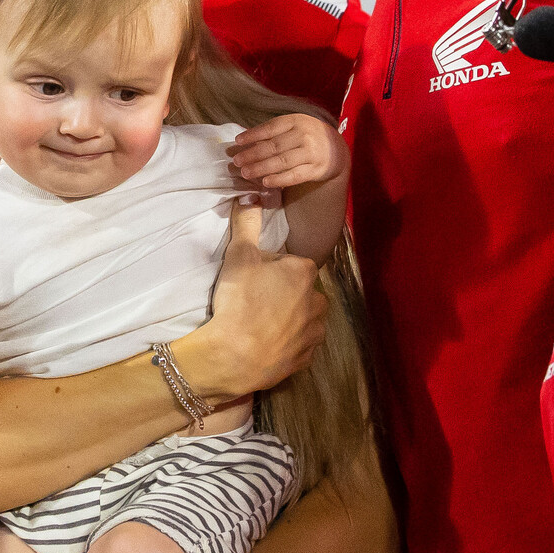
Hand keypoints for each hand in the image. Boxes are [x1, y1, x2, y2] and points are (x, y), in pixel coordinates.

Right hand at [174, 204, 327, 404]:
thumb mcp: (238, 256)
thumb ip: (247, 223)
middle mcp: (318, 300)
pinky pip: (300, 344)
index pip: (292, 264)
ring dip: (289, 319)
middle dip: (284, 294)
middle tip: (255, 301)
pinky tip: (266, 343)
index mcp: (305, 272)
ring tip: (260, 324)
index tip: (254, 280)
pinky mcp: (307, 358)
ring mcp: (315, 332)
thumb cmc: (239, 301)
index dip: (272, 270)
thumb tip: (250, 195)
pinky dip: (287, 343)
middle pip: (301, 290)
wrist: (234, 356)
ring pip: (304, 318)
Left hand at [230, 114, 348, 190]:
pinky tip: (266, 182)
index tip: (237, 141)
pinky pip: (295, 175)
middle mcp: (304, 135)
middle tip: (237, 162)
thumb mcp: (293, 127)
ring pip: (282, 161)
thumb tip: (242, 142)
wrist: (336, 148)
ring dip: (261, 168)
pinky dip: (279, 179)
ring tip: (245, 172)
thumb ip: (272, 133)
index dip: (253, 134)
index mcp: (296, 121)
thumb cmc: (307, 136)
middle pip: (274, 146)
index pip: (271, 127)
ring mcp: (311, 152)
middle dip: (253, 154)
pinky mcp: (316, 169)